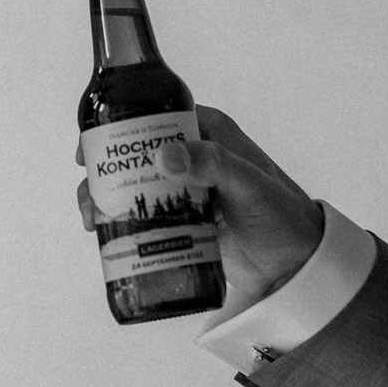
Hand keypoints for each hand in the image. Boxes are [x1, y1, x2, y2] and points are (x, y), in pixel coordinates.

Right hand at [76, 104, 323, 302]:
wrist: (299, 268)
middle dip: (106, 171)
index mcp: (210, 134)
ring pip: (137, 186)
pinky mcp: (185, 224)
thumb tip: (164, 154)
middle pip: (138, 155)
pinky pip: (147, 218)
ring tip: (93, 220)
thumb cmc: (283, 216)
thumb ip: (214, 165)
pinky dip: (124, 223)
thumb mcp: (251, 185)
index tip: (91, 146)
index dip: (120, 128)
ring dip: (109, 199)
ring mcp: (187, 192)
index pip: (157, 119)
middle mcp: (195, 157)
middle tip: (88, 194)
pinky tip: (106, 235)